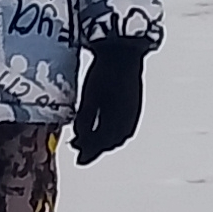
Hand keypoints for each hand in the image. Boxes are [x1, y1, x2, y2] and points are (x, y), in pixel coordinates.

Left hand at [70, 38, 149, 165]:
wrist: (123, 53)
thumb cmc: (104, 73)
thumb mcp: (89, 97)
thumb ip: (85, 120)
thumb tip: (79, 139)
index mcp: (116, 119)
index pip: (101, 143)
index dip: (89, 153)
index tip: (78, 159)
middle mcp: (128, 120)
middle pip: (111, 142)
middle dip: (95, 148)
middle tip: (80, 150)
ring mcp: (133, 113)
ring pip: (119, 136)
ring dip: (105, 142)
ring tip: (90, 141)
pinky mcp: (134, 106)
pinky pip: (125, 128)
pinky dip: (114, 133)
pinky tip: (105, 129)